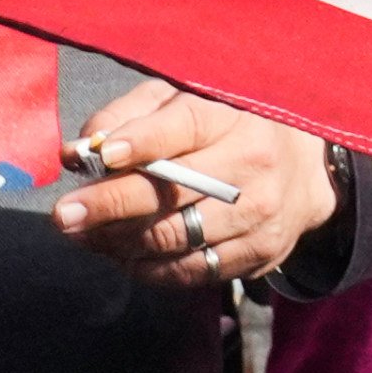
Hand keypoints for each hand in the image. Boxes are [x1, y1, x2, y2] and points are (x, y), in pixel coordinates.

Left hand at [51, 79, 338, 288]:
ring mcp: (260, 213)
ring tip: (84, 237)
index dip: (142, 141)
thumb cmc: (229, 127)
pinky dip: (148, 268)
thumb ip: (128, 118)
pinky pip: (191, 271)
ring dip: (120, 241)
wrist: (307, 172)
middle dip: (112, 204)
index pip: (186, 125)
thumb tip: (76, 153)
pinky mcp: (259, 253)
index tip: (101, 156)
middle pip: (174, 189)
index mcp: (237, 116)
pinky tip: (122, 255)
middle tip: (64, 214)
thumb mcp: (186, 101)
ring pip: (176, 237)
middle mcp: (255, 165)